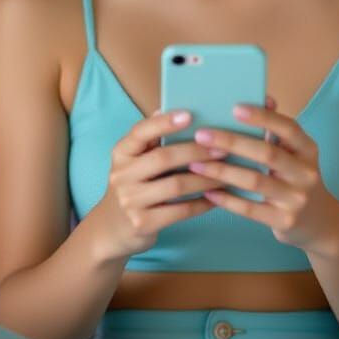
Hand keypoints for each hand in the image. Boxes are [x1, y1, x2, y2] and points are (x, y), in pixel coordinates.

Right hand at [93, 108, 228, 262]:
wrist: (111, 229)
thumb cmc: (133, 185)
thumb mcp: (134, 161)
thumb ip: (151, 139)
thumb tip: (167, 109)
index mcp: (121, 153)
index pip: (140, 132)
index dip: (164, 123)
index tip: (189, 115)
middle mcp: (121, 175)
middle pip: (164, 158)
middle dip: (197, 152)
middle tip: (224, 148)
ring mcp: (130, 201)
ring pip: (176, 185)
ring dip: (206, 178)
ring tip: (227, 173)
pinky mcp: (142, 224)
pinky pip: (180, 211)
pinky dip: (202, 203)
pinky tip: (217, 197)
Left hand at [187, 95, 338, 255]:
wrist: (319, 222)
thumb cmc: (296, 178)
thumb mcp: (295, 153)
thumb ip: (278, 129)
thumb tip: (264, 97)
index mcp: (308, 150)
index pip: (288, 128)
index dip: (263, 117)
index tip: (234, 108)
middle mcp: (306, 173)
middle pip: (267, 154)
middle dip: (232, 142)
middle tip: (201, 135)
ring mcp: (296, 199)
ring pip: (254, 182)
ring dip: (222, 172)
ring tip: (195, 164)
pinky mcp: (284, 221)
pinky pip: (250, 210)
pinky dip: (227, 200)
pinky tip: (207, 192)